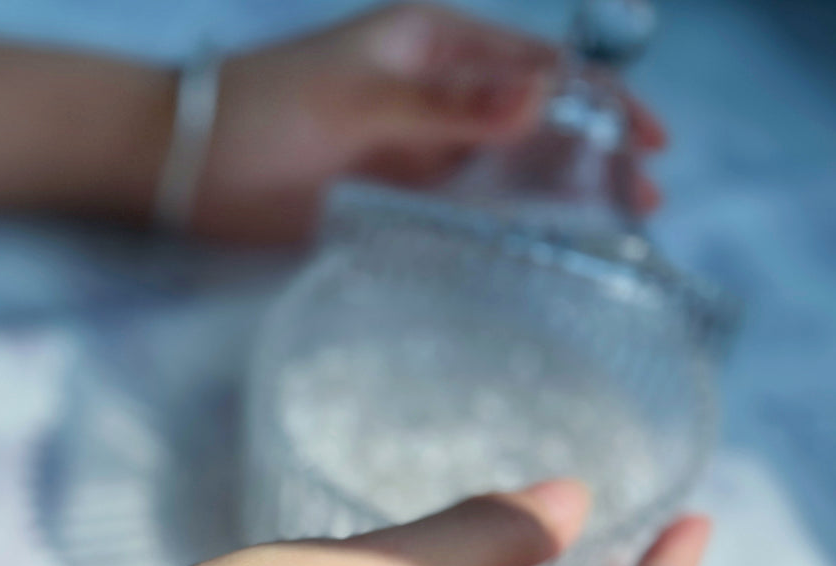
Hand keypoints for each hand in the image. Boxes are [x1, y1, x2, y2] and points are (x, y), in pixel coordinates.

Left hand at [197, 3, 665, 242]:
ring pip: (509, 169)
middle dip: (594, 153)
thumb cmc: (265, 111)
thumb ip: (450, 105)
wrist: (185, 163)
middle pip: (537, 120)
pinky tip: (542, 251)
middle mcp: (438, 94)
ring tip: (612, 233)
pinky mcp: (397, 199)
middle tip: (643, 204)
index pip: (539, 65)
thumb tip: (543, 96)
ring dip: (559, 195)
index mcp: (434, 44)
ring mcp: (420, 150)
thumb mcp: (360, 98)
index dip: (600, 99)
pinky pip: (467, 209)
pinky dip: (507, 226)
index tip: (650, 141)